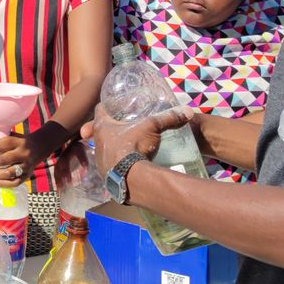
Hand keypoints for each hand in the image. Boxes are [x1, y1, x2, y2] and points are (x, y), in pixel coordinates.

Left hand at [0, 124, 65, 187]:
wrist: (40, 146)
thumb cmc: (20, 141)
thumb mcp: (8, 137)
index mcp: (17, 141)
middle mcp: (23, 153)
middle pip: (3, 160)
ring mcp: (26, 166)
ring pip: (8, 173)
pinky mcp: (27, 175)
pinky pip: (14, 183)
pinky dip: (1, 184)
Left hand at [81, 103, 195, 180]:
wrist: (131, 177)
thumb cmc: (135, 146)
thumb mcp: (151, 127)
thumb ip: (167, 118)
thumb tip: (187, 111)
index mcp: (102, 127)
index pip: (100, 110)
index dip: (107, 106)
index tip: (113, 106)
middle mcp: (96, 142)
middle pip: (99, 130)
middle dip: (109, 128)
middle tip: (121, 127)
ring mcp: (98, 160)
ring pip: (103, 149)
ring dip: (111, 147)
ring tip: (125, 145)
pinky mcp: (104, 174)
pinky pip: (108, 165)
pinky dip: (115, 163)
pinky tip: (126, 163)